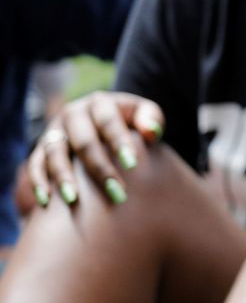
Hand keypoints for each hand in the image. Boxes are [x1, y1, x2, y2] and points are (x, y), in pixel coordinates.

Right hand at [27, 92, 164, 207]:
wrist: (106, 123)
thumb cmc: (131, 120)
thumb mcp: (144, 113)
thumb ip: (152, 119)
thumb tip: (151, 132)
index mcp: (100, 102)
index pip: (108, 121)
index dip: (120, 142)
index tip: (133, 165)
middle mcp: (73, 114)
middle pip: (83, 141)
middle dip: (99, 167)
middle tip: (117, 193)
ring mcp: (55, 131)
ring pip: (55, 153)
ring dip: (64, 176)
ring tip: (74, 199)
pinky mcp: (42, 149)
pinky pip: (36, 164)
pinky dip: (38, 181)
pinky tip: (48, 200)